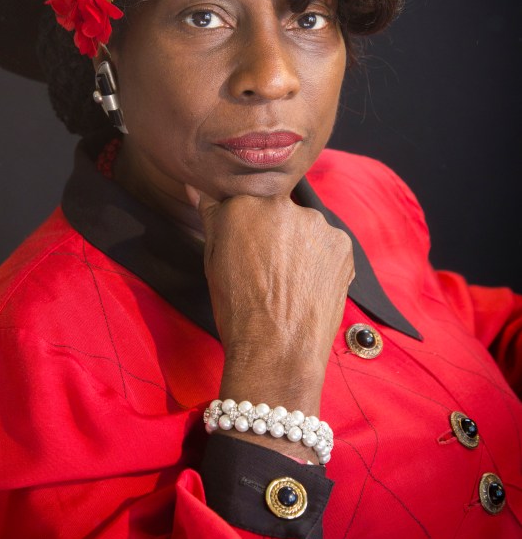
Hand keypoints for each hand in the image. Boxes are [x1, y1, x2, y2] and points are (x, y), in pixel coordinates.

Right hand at [188, 187, 353, 423]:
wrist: (277, 350)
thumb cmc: (237, 309)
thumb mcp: (213, 261)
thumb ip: (211, 217)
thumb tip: (197, 188)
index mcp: (243, 204)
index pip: (246, 200)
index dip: (247, 227)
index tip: (247, 249)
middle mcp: (282, 205)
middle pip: (278, 210)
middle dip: (274, 233)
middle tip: (269, 269)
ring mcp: (316, 223)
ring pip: (305, 227)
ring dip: (300, 245)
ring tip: (292, 280)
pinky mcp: (342, 243)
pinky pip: (329, 244)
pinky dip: (322, 260)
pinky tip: (310, 284)